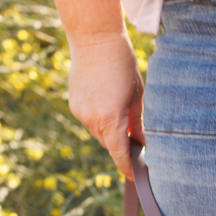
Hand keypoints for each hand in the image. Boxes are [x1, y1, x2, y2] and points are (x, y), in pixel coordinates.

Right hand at [68, 32, 144, 178]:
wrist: (94, 38)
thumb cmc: (122, 64)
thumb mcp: (137, 95)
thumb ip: (138, 123)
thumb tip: (142, 144)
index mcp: (110, 118)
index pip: (119, 154)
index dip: (126, 167)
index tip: (134, 176)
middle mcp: (91, 119)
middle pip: (109, 145)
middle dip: (121, 148)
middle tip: (136, 145)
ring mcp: (80, 112)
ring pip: (98, 134)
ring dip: (110, 132)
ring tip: (122, 117)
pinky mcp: (74, 104)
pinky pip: (89, 121)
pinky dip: (100, 121)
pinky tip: (107, 104)